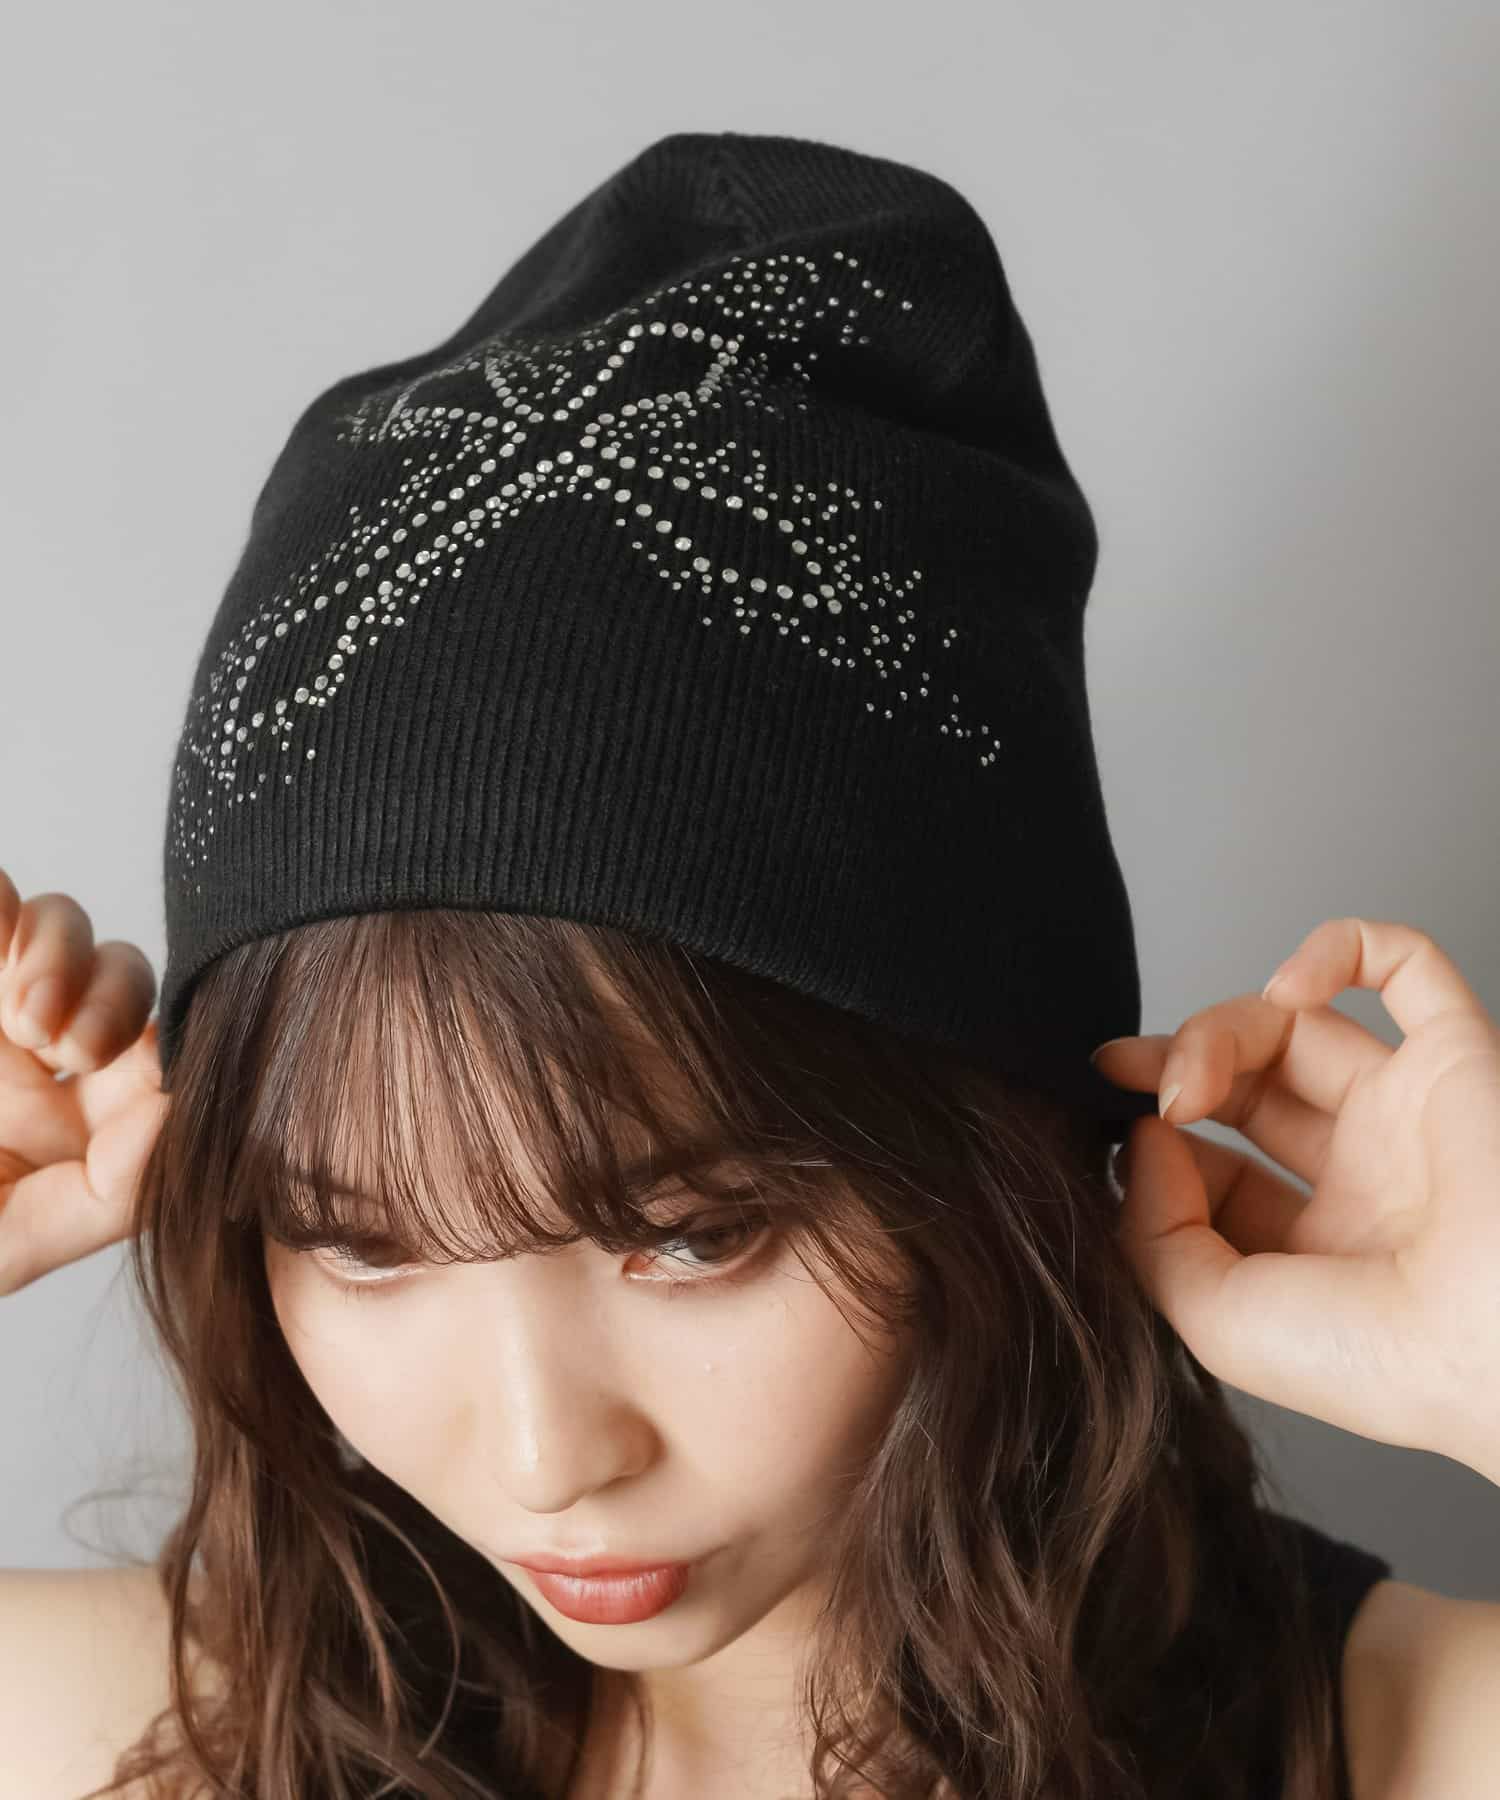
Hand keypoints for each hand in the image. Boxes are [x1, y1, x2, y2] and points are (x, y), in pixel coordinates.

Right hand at [0, 866, 167, 1296]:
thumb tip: (171, 1122)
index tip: (149, 1077)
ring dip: (61, 953)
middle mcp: (33, 1054)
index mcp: (68, 1121)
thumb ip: (97, 1200)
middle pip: (123, 982)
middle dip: (114, 1002)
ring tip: (25, 1012)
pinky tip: (0, 913)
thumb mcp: (4, 1244)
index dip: (165, 1059)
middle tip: (63, 1044)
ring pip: (62, 928)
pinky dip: (1, 901)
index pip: (153, 1064)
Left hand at [1090, 916, 1499, 1486]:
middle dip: (1176, 1065)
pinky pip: (1410, 965)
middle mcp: (1367, 1179)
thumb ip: (1154, 1230)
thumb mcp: (1215, 1320)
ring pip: (1301, 1025)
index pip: (1219, 1170)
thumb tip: (1145, 1138)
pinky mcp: (1463, 1057)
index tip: (1116, 1138)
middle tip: (1124, 1072)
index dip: (1156, 1143)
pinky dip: (1340, 947)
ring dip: (1225, 1025)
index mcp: (1319, 1252)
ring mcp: (1413, 1115)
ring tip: (1194, 1074)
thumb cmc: (1379, 1361)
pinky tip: (1290, 987)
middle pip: (1250, 1085)